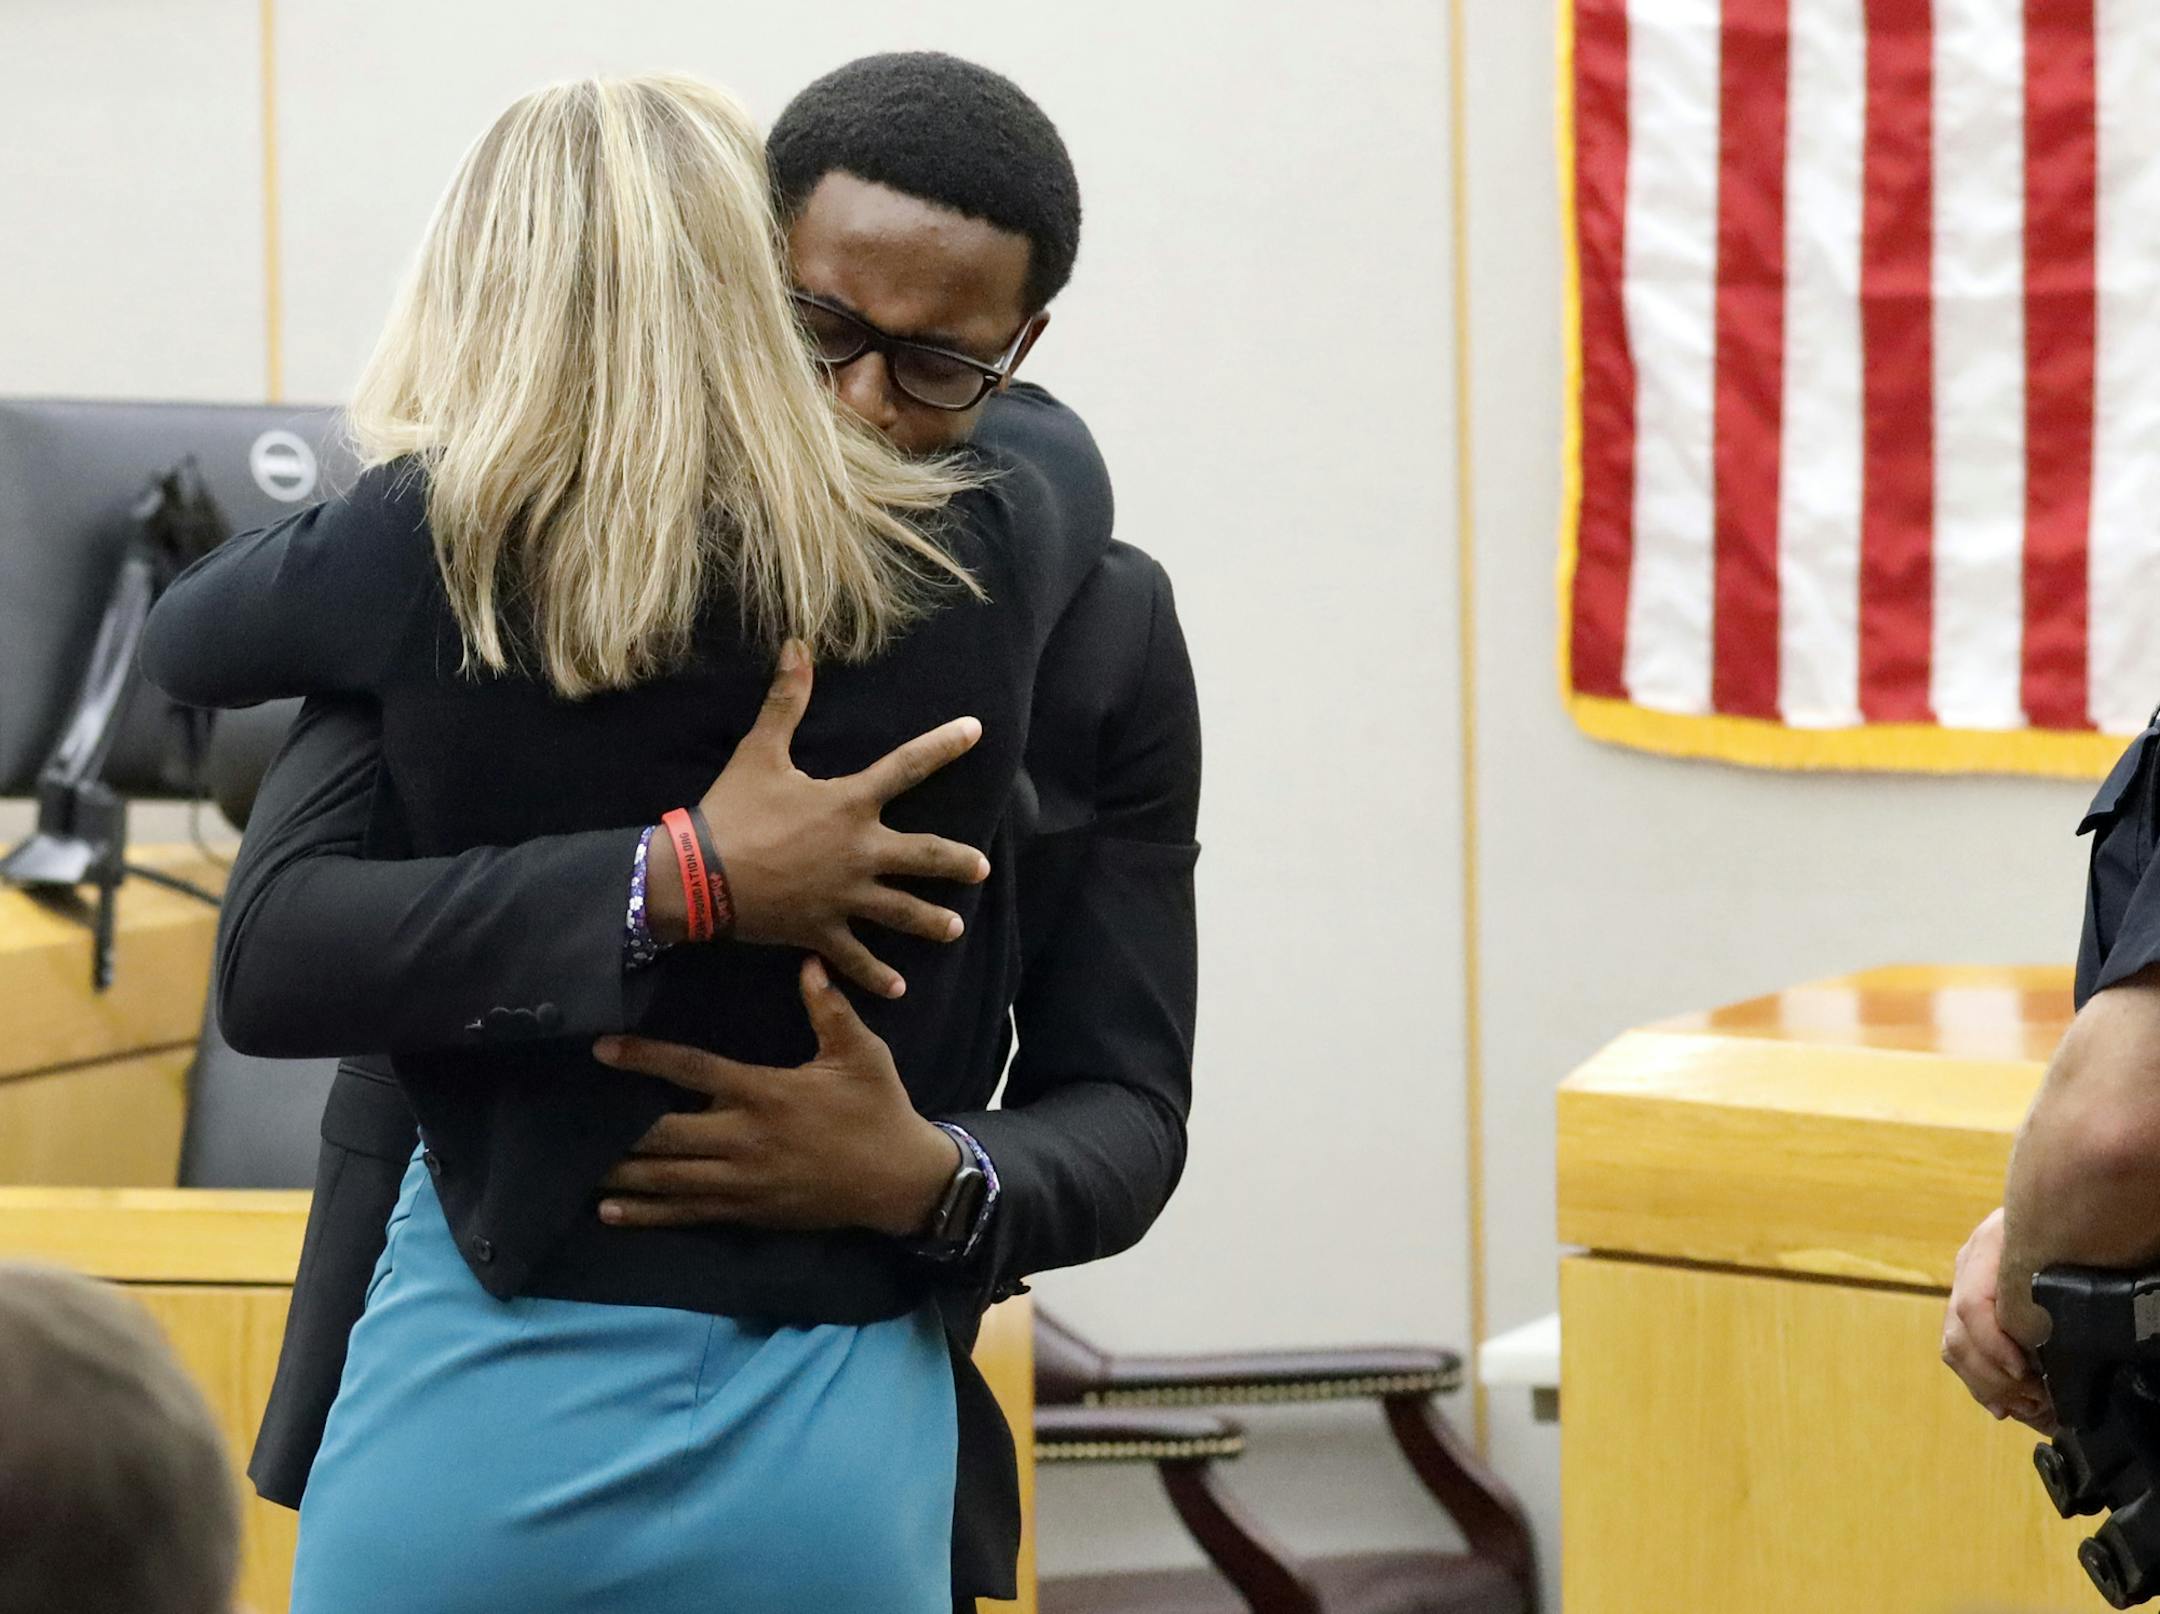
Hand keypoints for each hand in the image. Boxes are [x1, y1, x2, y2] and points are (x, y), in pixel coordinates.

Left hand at [592, 956, 962, 1236]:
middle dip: (614, 1130)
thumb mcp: (862, 1054)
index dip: (644, 1059)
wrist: (900, 1182)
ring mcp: (743, 1181)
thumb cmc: (879, 1110)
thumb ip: (830, 1009)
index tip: (602, 1048)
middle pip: (663, 1135)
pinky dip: (646, 1214)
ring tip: (575, 1168)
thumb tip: (809, 963)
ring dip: (620, 1174)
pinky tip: (609, 1212)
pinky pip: (687, 1213)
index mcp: (765, 1093)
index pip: (692, 1071)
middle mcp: (744, 1138)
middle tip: (569, 1120)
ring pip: (667, 1179)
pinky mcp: (748, 1210)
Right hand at [649, 639, 990, 998]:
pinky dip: (875, 975)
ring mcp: (845, 896)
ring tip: (953, 928)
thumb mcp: (760, 751)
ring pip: (901, 912)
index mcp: (850, 804)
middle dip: (956, 862)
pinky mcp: (822, 930)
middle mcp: (859, 852)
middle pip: (923, 856)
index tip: (976, 731)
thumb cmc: (731, 811)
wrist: (699, 876)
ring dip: (930, 921)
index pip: (908, 767)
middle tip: (981, 868)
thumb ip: (786, 700)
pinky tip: (897, 989)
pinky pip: (856, 958)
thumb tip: (797, 646)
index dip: (944, 745)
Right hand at [1942, 1207, 2056, 1431]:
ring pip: (1954, 1345)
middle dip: (1993, 1375)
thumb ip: (2052, 1278)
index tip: (2026, 1372)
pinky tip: (2004, 1404)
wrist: (2071, 1191)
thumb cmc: (2075, 1217)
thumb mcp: (2065, 1243)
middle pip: (1958, 1332)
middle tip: (2035, 1399)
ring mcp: (1966, 1283)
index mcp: (1990, 1245)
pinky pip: (1960, 1348)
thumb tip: (2050, 1335)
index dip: (1995, 1345)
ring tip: (2027, 1406)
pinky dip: (1980, 1381)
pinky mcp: (1974, 1303)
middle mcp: (1970, 1265)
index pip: (1973, 1306)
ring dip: (1987, 1384)